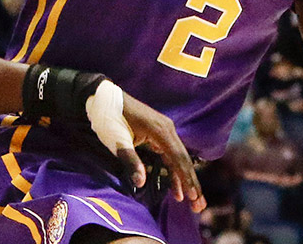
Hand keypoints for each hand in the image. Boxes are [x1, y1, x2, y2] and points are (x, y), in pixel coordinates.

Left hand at [118, 91, 204, 211]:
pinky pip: (170, 155)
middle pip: (184, 160)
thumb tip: (140, 183)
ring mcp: (164, 131)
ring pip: (178, 159)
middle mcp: (167, 129)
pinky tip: (176, 189)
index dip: (187, 179)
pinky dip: (173, 171)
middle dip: (192, 184)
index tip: (193, 197)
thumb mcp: (117, 140)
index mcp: (160, 130)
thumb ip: (130, 160)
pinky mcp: (158, 134)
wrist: (103, 98)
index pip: (178, 158)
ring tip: (193, 202)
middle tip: (199, 205)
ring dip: (185, 180)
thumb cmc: (109, 117)